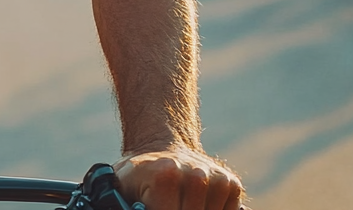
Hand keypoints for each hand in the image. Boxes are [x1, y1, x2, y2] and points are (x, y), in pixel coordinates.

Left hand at [113, 145, 245, 209]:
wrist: (161, 148)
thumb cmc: (138, 176)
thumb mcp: (122, 190)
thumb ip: (125, 206)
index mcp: (167, 175)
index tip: (152, 209)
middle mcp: (195, 174)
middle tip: (165, 203)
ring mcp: (216, 178)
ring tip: (178, 203)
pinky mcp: (230, 183)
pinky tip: (195, 203)